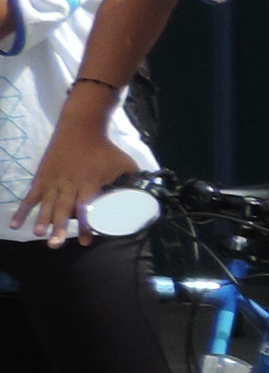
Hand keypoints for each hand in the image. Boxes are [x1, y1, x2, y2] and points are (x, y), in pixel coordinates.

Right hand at [15, 108, 132, 243]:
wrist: (81, 128)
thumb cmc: (105, 149)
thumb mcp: (125, 164)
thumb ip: (134, 180)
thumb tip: (148, 195)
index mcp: (89, 183)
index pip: (87, 208)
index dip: (87, 225)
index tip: (88, 241)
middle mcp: (69, 184)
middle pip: (64, 209)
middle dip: (60, 227)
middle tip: (56, 244)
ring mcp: (53, 181)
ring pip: (47, 204)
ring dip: (43, 220)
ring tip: (40, 234)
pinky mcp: (42, 178)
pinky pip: (31, 196)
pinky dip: (23, 210)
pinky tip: (16, 224)